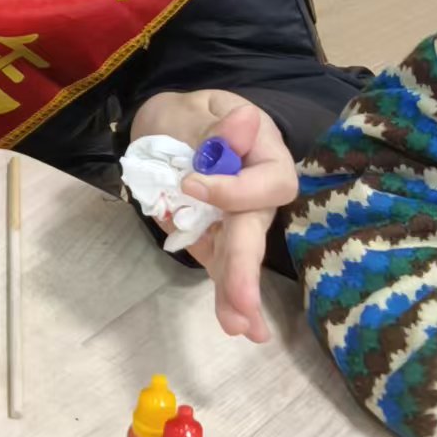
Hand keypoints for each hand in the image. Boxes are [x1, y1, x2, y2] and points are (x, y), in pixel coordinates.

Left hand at [130, 89, 297, 343]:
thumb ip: (215, 127)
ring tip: (238, 326)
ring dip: (237, 292)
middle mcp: (258, 193)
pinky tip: (236, 324)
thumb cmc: (189, 114)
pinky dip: (225, 294)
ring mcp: (238, 220)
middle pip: (256, 232)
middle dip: (246, 268)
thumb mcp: (196, 109)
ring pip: (240, 258)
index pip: (268, 183)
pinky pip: (219, 265)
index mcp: (265, 154)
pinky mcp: (215, 237)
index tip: (190, 185)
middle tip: (242, 303)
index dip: (234, 191)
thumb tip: (245, 123)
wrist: (169, 127)